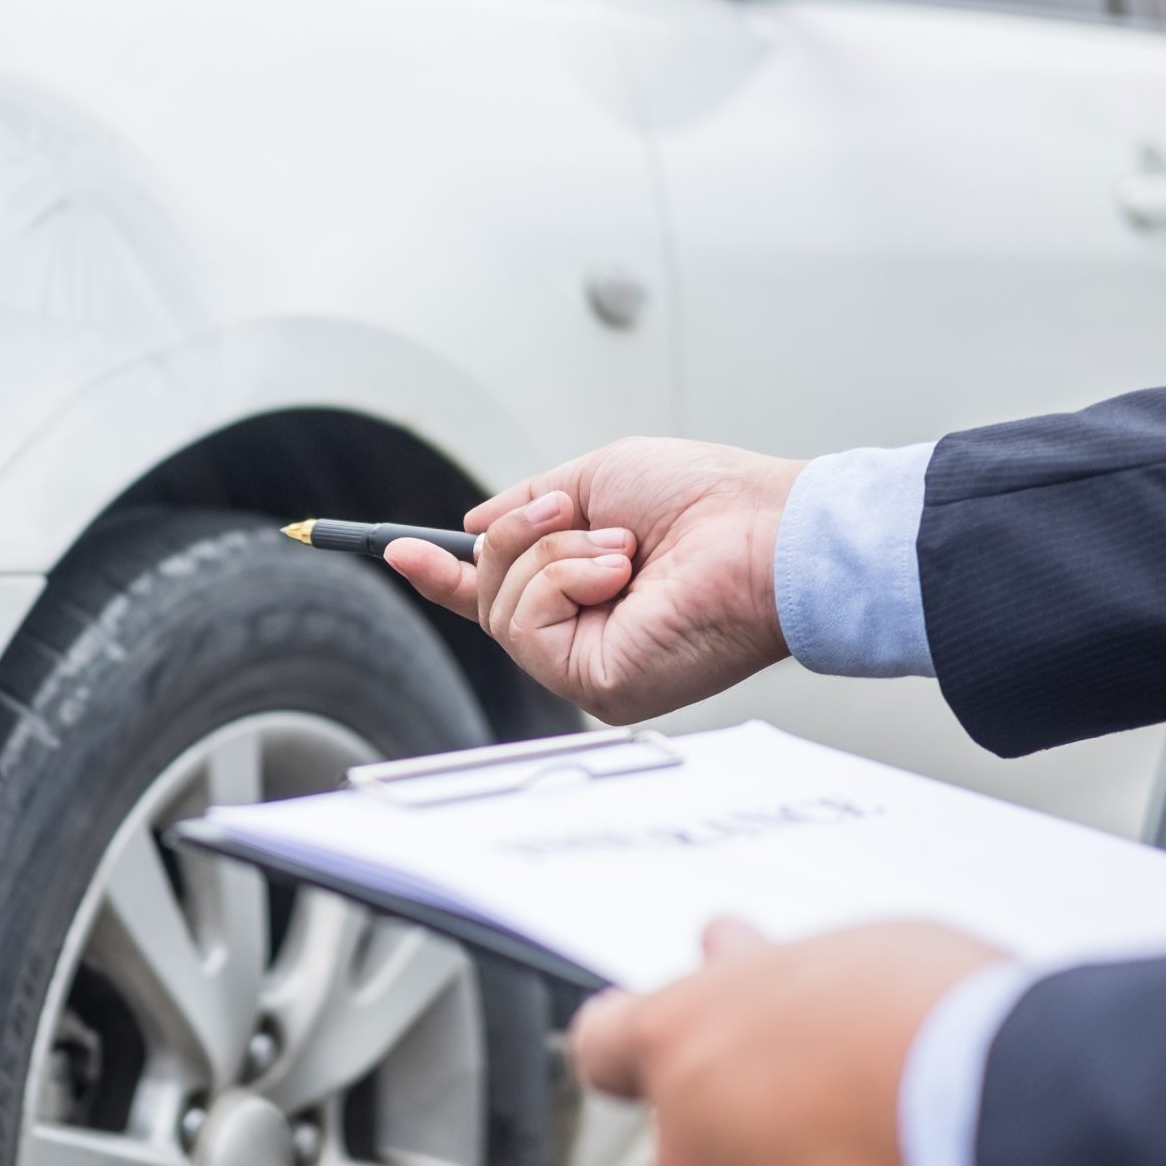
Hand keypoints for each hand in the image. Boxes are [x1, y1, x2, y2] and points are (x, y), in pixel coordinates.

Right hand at [385, 438, 803, 723]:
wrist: (766, 533)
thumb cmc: (709, 502)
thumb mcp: (598, 478)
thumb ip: (530, 505)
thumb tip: (470, 529)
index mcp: (591, 596)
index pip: (502, 597)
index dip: (446, 575)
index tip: (400, 550)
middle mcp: (588, 640)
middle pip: (489, 594)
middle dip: (519, 539)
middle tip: (576, 514)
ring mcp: (590, 669)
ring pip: (502, 607)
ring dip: (553, 554)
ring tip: (622, 549)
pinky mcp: (596, 686)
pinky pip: (526, 625)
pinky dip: (563, 579)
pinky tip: (619, 573)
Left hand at [572, 919, 1007, 1165]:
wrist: (1041, 1154)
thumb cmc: (956, 1036)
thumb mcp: (856, 954)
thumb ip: (772, 973)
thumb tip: (734, 955)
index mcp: (686, 1043)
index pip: (608, 1047)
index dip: (640, 1052)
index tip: (668, 1057)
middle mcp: (688, 1149)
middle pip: (701, 1140)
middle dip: (759, 1128)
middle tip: (849, 1111)